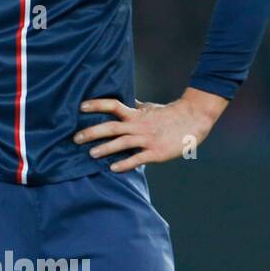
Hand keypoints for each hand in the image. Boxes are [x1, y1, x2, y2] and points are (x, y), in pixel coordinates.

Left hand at [74, 88, 227, 172]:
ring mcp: (147, 139)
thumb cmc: (168, 114)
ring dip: (105, 148)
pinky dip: (125, 163)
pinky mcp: (156, 152)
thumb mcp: (149, 108)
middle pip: (111, 127)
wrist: (194, 120)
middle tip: (75, 138)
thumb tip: (121, 102)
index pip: (113, 105)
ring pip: (122, 143)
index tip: (81, 107)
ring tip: (90, 154)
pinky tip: (113, 168)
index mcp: (135, 114)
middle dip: (92, 132)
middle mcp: (138, 125)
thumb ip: (133, 107)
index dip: (97, 105)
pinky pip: (138, 158)